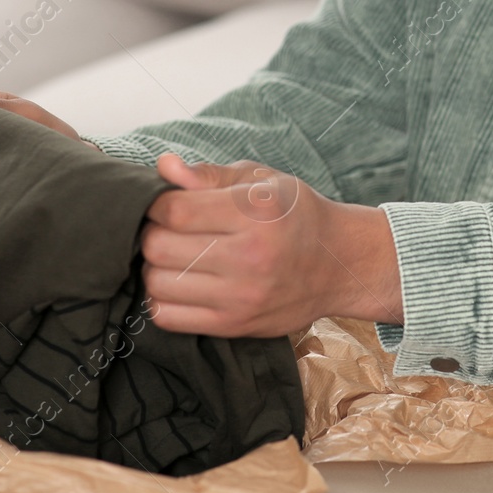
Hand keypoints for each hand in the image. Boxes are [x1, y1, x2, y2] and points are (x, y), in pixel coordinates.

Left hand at [140, 156, 403, 337]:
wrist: (339, 265)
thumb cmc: (296, 215)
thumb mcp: (262, 181)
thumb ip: (210, 175)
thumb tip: (163, 166)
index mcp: (256, 213)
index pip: (175, 210)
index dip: (158, 204)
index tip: (167, 204)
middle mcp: (250, 257)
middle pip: (158, 247)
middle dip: (152, 233)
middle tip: (168, 229)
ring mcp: (241, 297)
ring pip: (157, 283)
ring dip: (155, 266)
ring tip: (175, 255)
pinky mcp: (235, 326)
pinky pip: (168, 317)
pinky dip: (162, 298)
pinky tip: (180, 282)